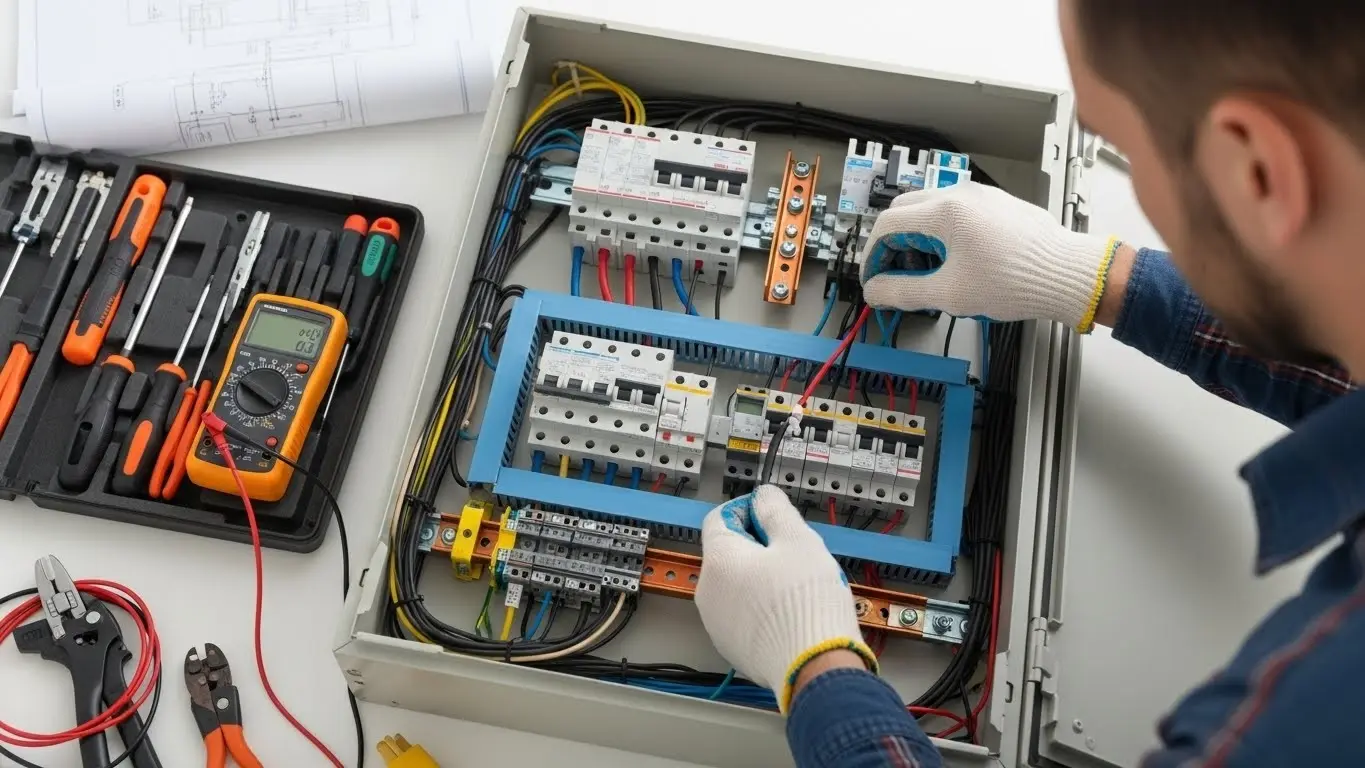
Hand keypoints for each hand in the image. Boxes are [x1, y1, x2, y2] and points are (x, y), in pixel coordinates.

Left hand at [696, 486, 877, 711]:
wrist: (813, 666)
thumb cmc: (805, 603)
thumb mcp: (798, 539)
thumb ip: (775, 510)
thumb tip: (763, 497)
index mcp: (718, 560)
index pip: (719, 518)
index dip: (747, 510)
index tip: (771, 516)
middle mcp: (708, 592)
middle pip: (729, 554)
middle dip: (759, 548)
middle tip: (794, 554)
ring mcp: (717, 623)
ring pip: (737, 586)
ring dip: (761, 579)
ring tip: (796, 587)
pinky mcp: (732, 647)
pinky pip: (744, 615)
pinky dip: (762, 608)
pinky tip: (791, 613)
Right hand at [859, 182, 1120, 331]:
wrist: (1068, 275)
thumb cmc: (1016, 281)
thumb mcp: (949, 294)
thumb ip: (903, 292)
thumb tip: (876, 291)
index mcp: (944, 212)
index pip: (887, 225)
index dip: (872, 255)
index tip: (874, 279)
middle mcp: (960, 195)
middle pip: (905, 211)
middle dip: (892, 243)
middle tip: (895, 274)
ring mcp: (981, 196)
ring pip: (930, 209)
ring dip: (917, 237)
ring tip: (928, 271)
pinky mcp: (998, 204)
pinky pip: (956, 211)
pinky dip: (942, 232)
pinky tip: (955, 261)